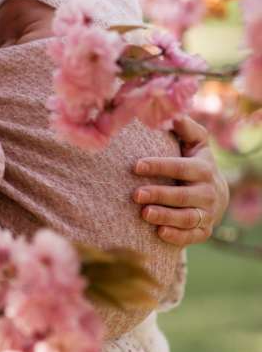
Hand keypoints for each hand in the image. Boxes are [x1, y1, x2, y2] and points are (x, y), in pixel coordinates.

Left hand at [133, 116, 229, 247]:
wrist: (216, 194)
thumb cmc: (196, 163)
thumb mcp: (196, 144)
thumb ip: (186, 128)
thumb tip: (174, 114)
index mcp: (204, 168)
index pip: (180, 167)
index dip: (159, 166)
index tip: (136, 166)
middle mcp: (208, 192)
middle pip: (183, 195)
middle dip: (159, 194)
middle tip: (135, 194)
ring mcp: (207, 213)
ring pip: (187, 218)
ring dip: (166, 216)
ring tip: (144, 214)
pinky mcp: (204, 231)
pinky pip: (192, 236)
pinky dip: (178, 236)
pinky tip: (159, 232)